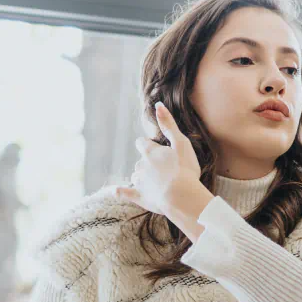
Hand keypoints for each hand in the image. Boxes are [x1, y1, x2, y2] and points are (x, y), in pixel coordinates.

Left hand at [115, 103, 211, 239]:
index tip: (155, 149)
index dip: (148, 145)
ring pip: (135, 176)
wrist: (182, 196)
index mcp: (151, 152)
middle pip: (140, 161)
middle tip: (162, 170)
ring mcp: (139, 182)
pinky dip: (120, 192)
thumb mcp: (181, 143)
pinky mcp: (139, 197)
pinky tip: (116, 191)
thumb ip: (168, 124)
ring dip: (141, 177)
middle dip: (147, 164)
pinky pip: (125, 193)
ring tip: (154, 183)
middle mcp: (141, 165)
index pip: (142, 143)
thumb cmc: (185, 169)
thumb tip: (158, 104)